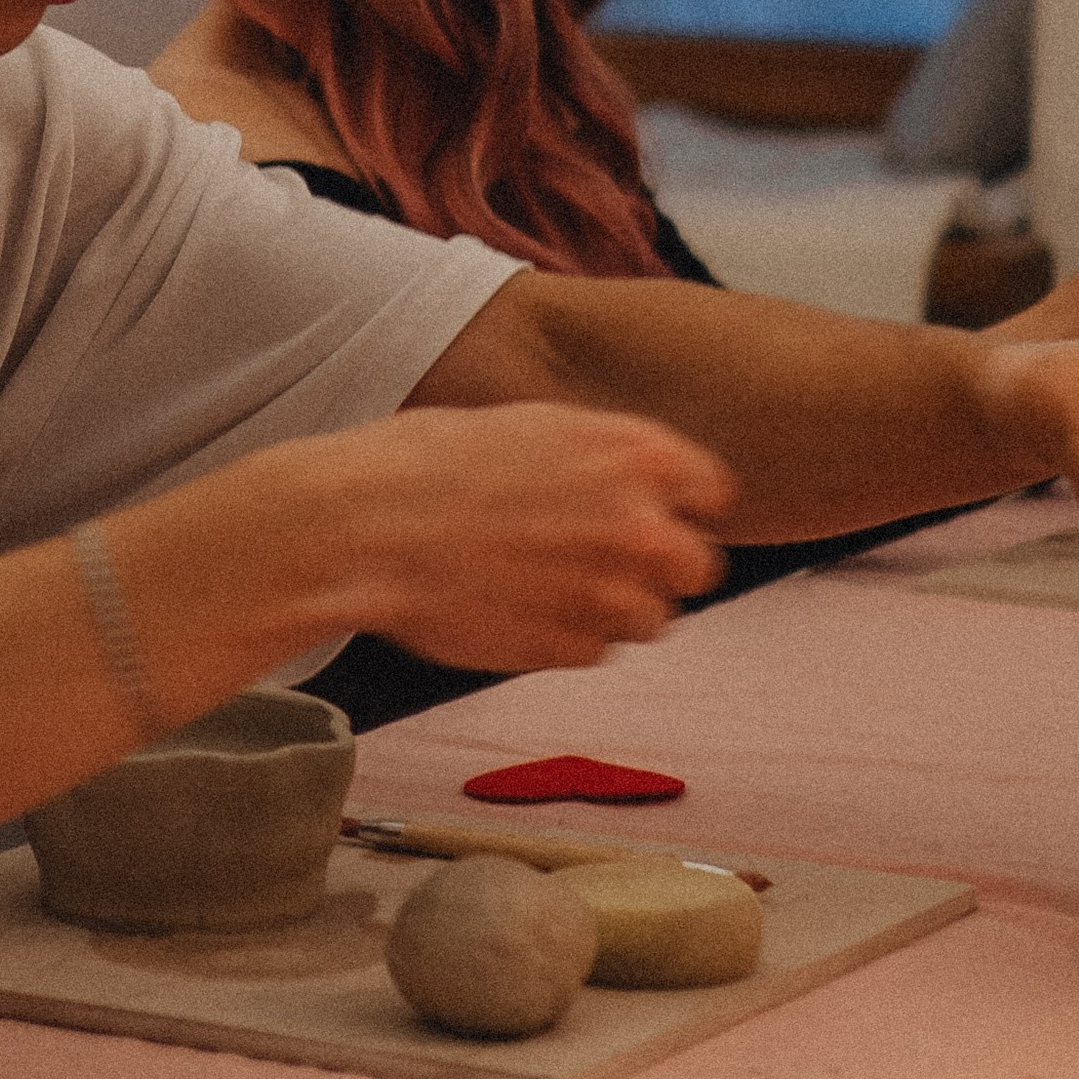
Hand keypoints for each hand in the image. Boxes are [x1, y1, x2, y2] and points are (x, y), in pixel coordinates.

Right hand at [314, 401, 731, 674]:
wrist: (365, 529)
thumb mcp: (532, 428)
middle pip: (698, 566)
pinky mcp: (575, 651)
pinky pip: (595, 651)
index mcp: (635, 455)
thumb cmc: (427, 464)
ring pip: (652, 619)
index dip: (682, 504)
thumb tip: (628, 487)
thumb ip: (602, 461)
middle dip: (659, 566)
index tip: (657, 513)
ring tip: (542, 585)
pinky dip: (566, 637)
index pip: (713, 491)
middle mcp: (642, 525)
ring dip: (612, 608)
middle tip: (602, 559)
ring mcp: (612, 596)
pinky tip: (513, 607)